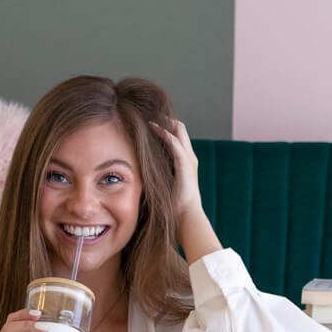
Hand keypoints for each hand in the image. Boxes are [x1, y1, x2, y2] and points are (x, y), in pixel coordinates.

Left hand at [149, 118, 221, 264]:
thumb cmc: (175, 207)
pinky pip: (174, 141)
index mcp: (186, 163)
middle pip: (180, 129)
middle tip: (148, 115)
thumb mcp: (164, 187)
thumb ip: (158, 178)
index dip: (166, 128)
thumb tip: (142, 176)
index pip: (178, 138)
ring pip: (178, 130)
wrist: (187, 216)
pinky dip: (163, 132)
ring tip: (148, 116)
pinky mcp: (184, 163)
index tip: (150, 124)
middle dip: (165, 120)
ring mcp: (188, 159)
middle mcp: (190, 157)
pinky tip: (152, 127)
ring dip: (164, 122)